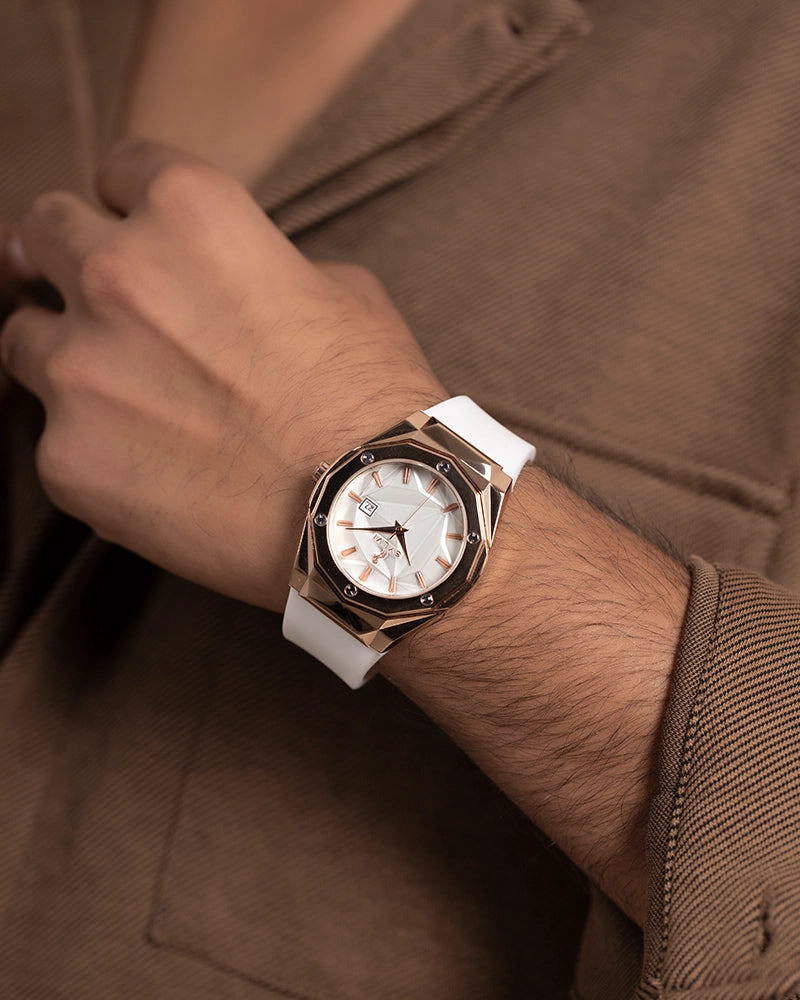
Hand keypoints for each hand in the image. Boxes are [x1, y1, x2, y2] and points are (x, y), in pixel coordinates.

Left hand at [0, 140, 445, 611]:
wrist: (367, 513)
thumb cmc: (370, 400)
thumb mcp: (342, 291)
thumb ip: (261, 262)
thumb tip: (233, 280)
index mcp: (189, 213)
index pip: (120, 168)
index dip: (135, 204)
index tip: (141, 234)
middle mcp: (115, 275)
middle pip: (46, 232)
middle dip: (75, 260)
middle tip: (118, 308)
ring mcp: (79, 371)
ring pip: (26, 337)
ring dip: (71, 356)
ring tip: (136, 402)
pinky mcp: (66, 459)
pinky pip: (53, 436)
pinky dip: (94, 446)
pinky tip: (155, 468)